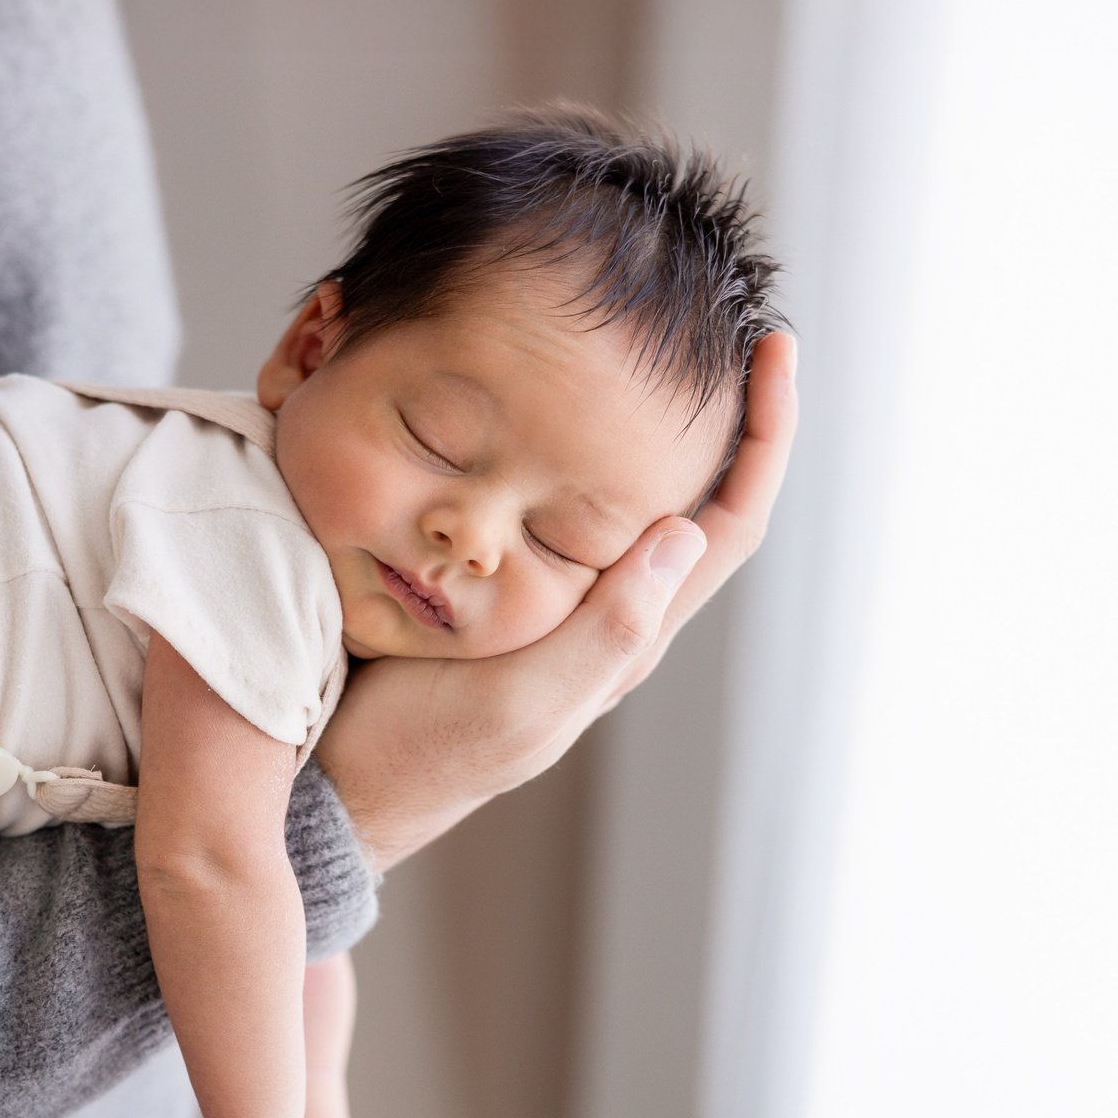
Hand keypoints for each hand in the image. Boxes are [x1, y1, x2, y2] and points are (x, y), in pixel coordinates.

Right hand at [313, 333, 796, 867]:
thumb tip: (684, 531)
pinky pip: (562, 509)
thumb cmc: (426, 753)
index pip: (730, 522)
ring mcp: (555, 603)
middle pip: (698, 501)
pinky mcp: (500, 591)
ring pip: (632, 501)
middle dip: (725, 415)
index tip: (775, 348)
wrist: (343, 788)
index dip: (766, 436)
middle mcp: (605, 612)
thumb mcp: (520, 701)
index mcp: (627, 632)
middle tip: (723, 329)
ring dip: (656, 429)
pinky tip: (546, 412)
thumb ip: (605, 631)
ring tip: (654, 351)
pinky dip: (576, 452)